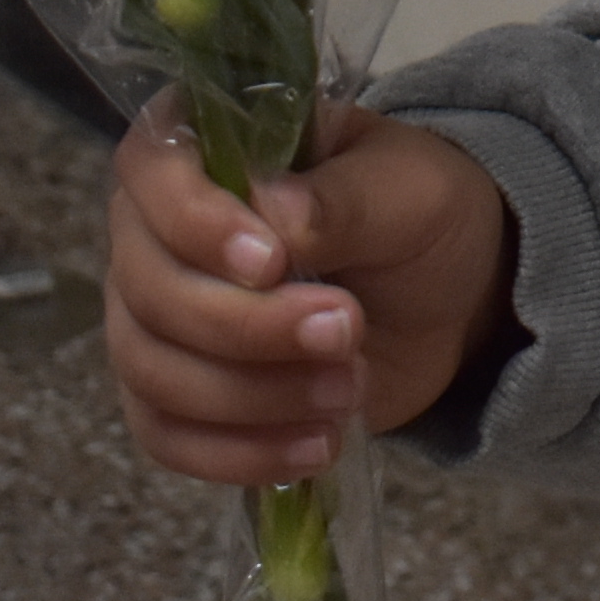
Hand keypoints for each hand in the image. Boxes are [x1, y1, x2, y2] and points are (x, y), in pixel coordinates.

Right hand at [103, 92, 516, 486]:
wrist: (451, 296)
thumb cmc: (417, 213)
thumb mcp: (408, 189)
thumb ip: (344, 199)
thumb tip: (276, 213)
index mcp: (203, 147)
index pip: (149, 171)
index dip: (195, 222)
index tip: (273, 261)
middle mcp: (157, 232)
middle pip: (148, 289)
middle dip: (247, 326)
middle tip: (345, 329)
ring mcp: (158, 320)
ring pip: (152, 370)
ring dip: (251, 395)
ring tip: (348, 390)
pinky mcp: (181, 397)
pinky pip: (167, 438)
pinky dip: (237, 452)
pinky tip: (313, 445)